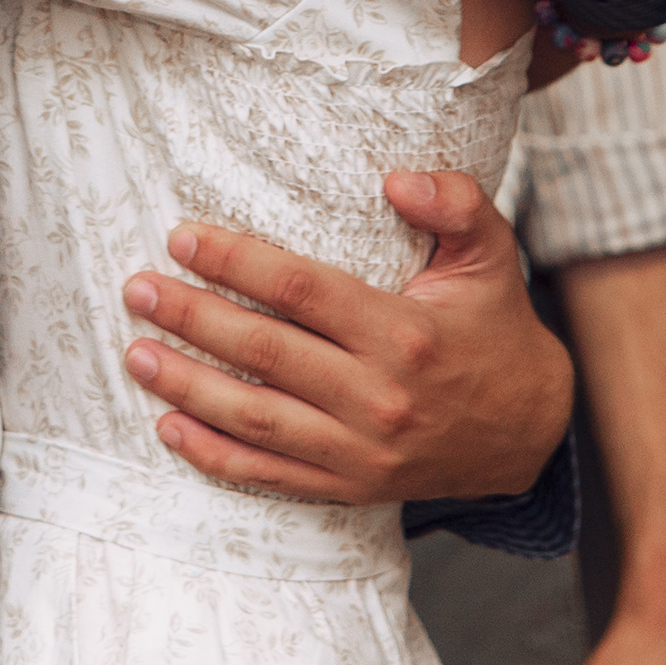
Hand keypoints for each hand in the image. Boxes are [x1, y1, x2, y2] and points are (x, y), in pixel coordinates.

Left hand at [118, 170, 568, 501]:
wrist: (530, 429)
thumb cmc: (494, 327)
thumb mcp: (493, 255)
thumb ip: (455, 204)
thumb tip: (397, 178)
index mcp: (405, 334)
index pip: (302, 291)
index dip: (237, 263)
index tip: (182, 238)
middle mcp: (379, 399)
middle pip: (266, 354)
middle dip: (193, 317)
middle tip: (137, 288)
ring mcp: (362, 452)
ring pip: (257, 418)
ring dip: (187, 386)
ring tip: (135, 353)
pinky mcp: (351, 486)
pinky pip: (271, 476)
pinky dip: (215, 456)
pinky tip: (169, 426)